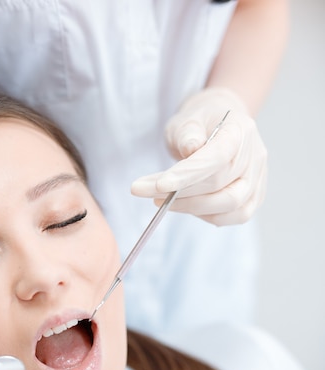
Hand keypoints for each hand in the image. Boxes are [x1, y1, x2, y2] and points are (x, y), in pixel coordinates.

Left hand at [131, 87, 266, 225]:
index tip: (158, 186)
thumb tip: (190, 148)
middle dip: (180, 193)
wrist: (218, 124)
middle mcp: (254, 155)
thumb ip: (187, 132)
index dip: (188, 175)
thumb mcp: (186, 119)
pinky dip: (208, 216)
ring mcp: (258, 177)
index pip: (217, 157)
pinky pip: (237, 215)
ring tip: (162, 200)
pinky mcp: (254, 195)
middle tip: (145, 191)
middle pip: (221, 184)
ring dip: (191, 207)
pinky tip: (185, 207)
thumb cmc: (199, 122)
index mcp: (239, 130)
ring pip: (231, 204)